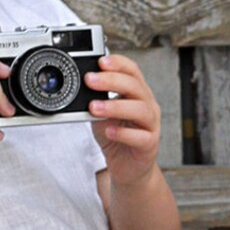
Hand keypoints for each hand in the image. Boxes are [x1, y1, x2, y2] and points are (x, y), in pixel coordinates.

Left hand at [88, 53, 162, 185]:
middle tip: (90, 80)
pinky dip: (123, 133)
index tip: (101, 61)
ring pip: (140, 110)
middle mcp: (147, 106)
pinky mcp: (149, 145)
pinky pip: (140, 137)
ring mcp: (151, 125)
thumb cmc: (116, 136)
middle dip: (112, 81)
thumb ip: (94, 99)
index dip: (118, 63)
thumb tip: (78, 86)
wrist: (128, 167)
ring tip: (94, 108)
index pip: (133, 71)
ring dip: (116, 106)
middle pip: (135, 86)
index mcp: (137, 93)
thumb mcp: (101, 113)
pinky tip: (109, 131)